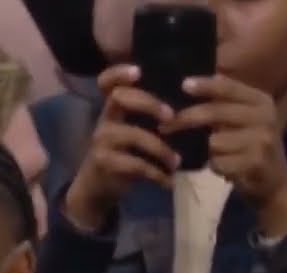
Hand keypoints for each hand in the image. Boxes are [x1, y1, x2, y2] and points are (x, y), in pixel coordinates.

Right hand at [63, 64, 180, 230]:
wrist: (98, 188)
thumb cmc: (123, 154)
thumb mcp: (132, 131)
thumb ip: (149, 116)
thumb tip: (188, 102)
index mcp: (113, 107)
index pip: (107, 81)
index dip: (118, 72)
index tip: (139, 70)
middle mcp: (104, 119)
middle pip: (120, 97)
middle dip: (149, 103)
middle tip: (171, 117)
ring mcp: (102, 141)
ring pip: (133, 134)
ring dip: (161, 149)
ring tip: (176, 162)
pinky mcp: (104, 162)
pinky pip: (135, 164)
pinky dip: (156, 174)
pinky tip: (169, 181)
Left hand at [165, 74, 286, 237]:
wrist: (275, 184)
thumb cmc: (253, 148)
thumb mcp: (246, 120)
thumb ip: (226, 102)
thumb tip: (196, 80)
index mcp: (261, 102)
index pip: (229, 88)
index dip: (205, 86)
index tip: (183, 85)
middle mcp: (265, 117)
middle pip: (215, 113)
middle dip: (186, 119)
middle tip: (164, 126)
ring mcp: (261, 140)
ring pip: (213, 141)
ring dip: (208, 151)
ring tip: (221, 156)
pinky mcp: (255, 163)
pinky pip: (218, 162)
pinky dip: (216, 167)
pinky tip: (227, 170)